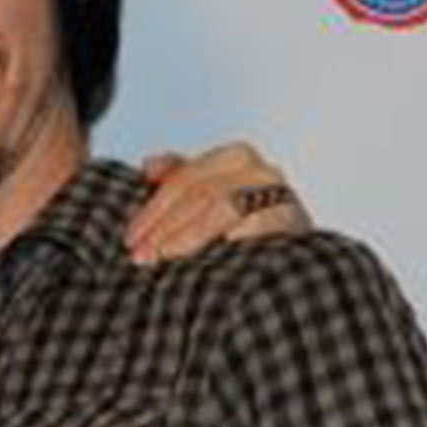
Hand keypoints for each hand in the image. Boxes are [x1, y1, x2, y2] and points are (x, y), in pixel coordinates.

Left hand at [125, 141, 311, 263]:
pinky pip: (258, 224)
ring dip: (189, 234)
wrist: (291, 268)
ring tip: (165, 257)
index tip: (131, 238)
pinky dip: (232, 237)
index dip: (153, 209)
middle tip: (141, 255)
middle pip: (201, 192)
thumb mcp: (207, 202)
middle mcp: (260, 170)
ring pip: (224, 206)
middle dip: (165, 226)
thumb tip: (147, 166)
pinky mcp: (295, 221)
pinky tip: (212, 256)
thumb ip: (179, 179)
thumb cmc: (244, 232)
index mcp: (235, 158)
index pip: (184, 179)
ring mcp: (280, 194)